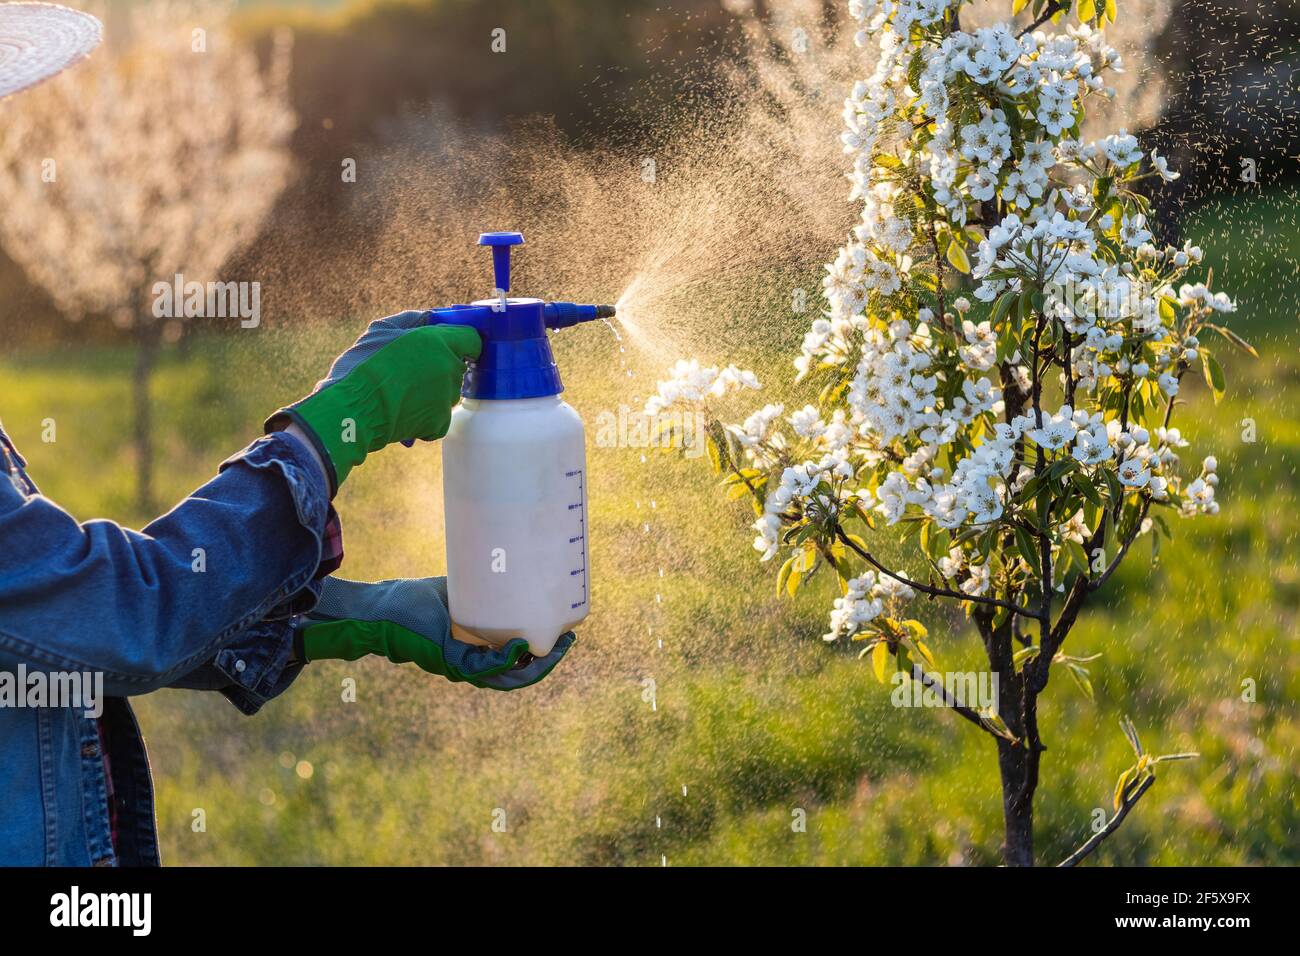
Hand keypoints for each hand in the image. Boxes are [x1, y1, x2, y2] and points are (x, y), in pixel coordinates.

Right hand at [266, 310, 479, 493]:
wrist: (352, 410)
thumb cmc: (362, 367)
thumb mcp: (381, 330)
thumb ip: (412, 320)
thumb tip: (430, 319)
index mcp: (439, 342)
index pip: (472, 339)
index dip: (462, 340)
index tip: (449, 345)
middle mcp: (449, 369)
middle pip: (457, 365)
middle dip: (440, 365)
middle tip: (411, 370)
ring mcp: (447, 398)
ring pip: (448, 391)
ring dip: (432, 390)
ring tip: (402, 391)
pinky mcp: (439, 423)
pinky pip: (439, 415)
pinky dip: (426, 415)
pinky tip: (404, 409)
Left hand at [297, 576, 574, 690]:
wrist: (380, 608)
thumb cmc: (414, 601)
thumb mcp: (459, 591)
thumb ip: (481, 585)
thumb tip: (509, 556)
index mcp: (476, 654)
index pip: (517, 663)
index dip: (544, 654)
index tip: (567, 633)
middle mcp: (470, 666)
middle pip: (519, 673)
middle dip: (548, 660)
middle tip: (570, 639)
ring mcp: (460, 666)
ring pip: (507, 677)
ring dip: (536, 665)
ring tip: (557, 645)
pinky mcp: (449, 659)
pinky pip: (484, 667)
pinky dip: (506, 661)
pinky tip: (522, 648)